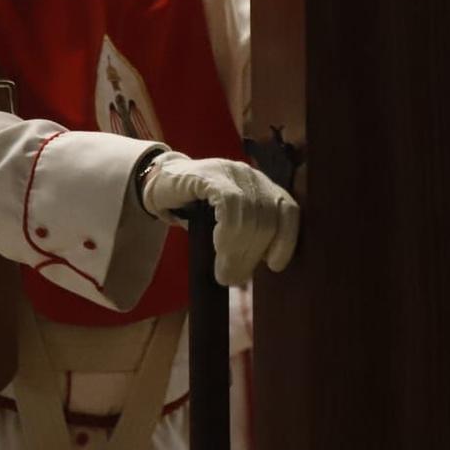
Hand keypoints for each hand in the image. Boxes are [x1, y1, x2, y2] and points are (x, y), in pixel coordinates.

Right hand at [138, 154, 298, 285]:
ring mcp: (232, 171)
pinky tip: (217, 246)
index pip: (288, 210)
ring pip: (249, 214)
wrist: (161, 184)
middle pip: (267, 218)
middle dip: (252, 254)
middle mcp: (253, 176)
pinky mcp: (211, 174)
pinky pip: (229, 204)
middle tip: (233, 278)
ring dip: (237, 250)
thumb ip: (245, 239)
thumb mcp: (227, 225)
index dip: (287, 239)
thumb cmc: (196, 210)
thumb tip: (251, 271)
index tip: (275, 265)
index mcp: (264, 188)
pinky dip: (227, 230)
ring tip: (223, 272)